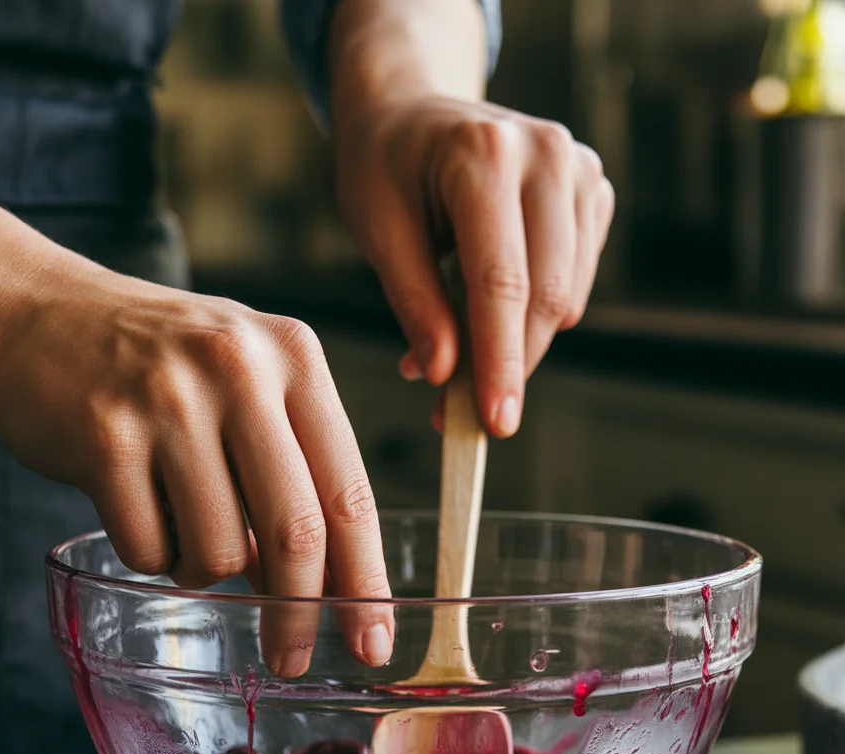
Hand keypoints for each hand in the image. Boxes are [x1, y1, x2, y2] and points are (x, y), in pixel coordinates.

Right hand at [0, 256, 393, 675]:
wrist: (41, 313)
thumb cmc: (163, 366)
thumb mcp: (250, 381)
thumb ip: (296, 466)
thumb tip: (326, 586)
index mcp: (294, 357)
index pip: (349, 491)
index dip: (366, 578)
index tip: (373, 642)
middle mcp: (238, 369)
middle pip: (296, 532)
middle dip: (297, 614)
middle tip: (289, 657)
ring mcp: (167, 400)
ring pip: (220, 551)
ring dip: (204, 569)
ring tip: (181, 524)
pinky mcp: (103, 436)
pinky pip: (149, 551)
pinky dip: (151, 555)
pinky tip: (137, 508)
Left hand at [335, 97, 613, 436]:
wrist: (414, 112)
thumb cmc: (387, 169)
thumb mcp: (379, 231)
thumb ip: (415, 303)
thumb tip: (442, 376)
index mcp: (485, 155)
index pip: (502, 282)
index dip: (499, 361)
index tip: (494, 423)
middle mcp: (546, 154)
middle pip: (546, 296)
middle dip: (508, 366)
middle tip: (460, 413)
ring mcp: (579, 169)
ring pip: (567, 298)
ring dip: (517, 345)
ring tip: (459, 350)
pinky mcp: (593, 190)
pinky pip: (575, 282)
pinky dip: (534, 314)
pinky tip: (489, 304)